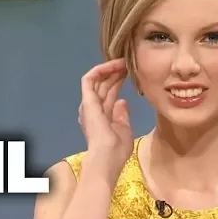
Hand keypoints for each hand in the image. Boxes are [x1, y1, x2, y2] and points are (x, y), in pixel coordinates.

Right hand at [77, 58, 133, 183]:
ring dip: (109, 69)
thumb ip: (122, 115)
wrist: (106, 157)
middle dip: (115, 73)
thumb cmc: (116, 149)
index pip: (109, 94)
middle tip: (128, 63)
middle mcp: (92, 109)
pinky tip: (113, 65)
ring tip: (123, 61)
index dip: (118, 82)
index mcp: (101, 117)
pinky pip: (89, 79)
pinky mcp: (87, 100)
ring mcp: (88, 104)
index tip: (130, 73)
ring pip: (97, 80)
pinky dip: (100, 70)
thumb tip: (122, 101)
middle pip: (104, 85)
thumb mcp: (123, 130)